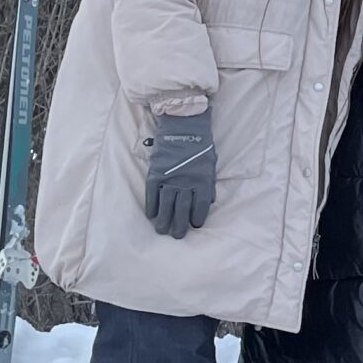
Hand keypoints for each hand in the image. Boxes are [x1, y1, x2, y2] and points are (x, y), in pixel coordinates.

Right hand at [143, 107, 215, 238]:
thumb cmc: (200, 144)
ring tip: (161, 231)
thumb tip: (210, 201)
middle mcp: (186, 182)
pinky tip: (151, 214)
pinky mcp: (156, 173)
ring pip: (166, 205)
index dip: (198, 217)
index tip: (195, 225)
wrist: (183, 126)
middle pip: (182, 209)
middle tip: (177, 235)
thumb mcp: (210, 164)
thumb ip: (209, 183)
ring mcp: (170, 178)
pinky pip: (152, 193)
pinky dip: (151, 205)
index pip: (201, 205)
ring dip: (163, 220)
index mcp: (202, 180)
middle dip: (180, 225)